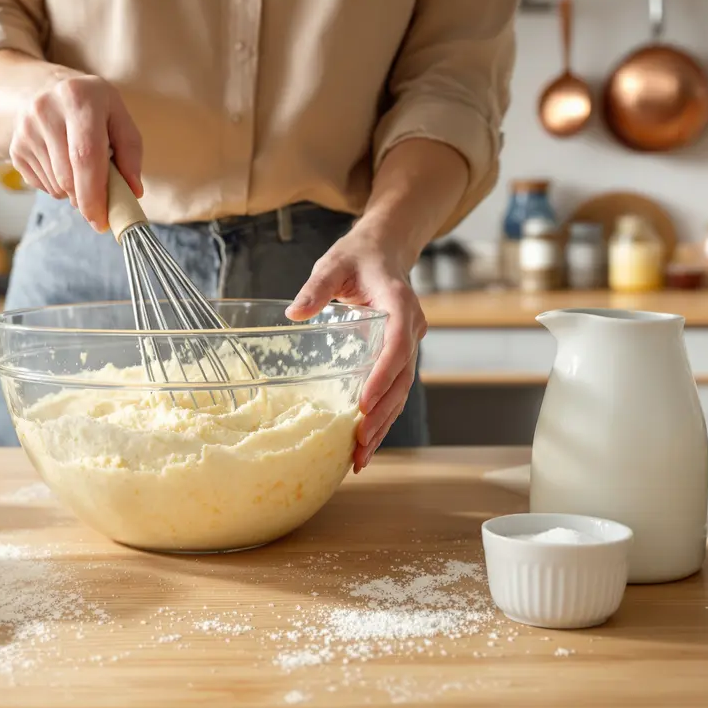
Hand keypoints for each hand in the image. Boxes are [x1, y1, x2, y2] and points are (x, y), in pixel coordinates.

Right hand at [8, 75, 143, 231]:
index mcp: (78, 97)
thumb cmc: (93, 108)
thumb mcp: (119, 117)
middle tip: (99, 199)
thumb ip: (130, 152)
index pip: (84, 156)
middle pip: (67, 177)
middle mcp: (45, 109)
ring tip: (79, 166)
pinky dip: (57, 186)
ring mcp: (25, 129)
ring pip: (55, 186)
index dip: (94, 194)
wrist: (50, 90)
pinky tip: (61, 163)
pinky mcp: (14, 147)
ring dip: (73, 190)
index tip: (102, 221)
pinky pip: (41, 186)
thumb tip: (132, 191)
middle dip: (86, 198)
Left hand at [285, 224, 426, 474]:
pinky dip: (382, 416)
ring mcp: (409, 344)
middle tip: (360, 444)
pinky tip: (366, 443)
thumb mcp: (333, 263)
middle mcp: (411, 328)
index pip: (398, 345)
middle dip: (382, 413)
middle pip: (402, 378)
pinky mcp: (399, 356)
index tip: (364, 403)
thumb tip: (295, 313)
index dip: (383, 375)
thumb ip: (316, 286)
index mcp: (399, 304)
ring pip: (401, 391)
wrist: (384, 251)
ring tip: (362, 456)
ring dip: (383, 424)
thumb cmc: (357, 257)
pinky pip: (394, 390)